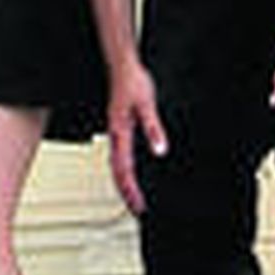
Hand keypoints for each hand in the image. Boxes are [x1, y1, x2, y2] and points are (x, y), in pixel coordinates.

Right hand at [107, 56, 166, 216]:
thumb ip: (153, 127)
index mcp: (119, 132)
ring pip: (116, 164)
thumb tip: (159, 149)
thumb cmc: (132, 81)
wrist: (122, 64)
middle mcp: (115, 134)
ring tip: (133, 198)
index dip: (130, 189)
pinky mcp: (120, 127)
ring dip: (124, 182)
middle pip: (117, 171)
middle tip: (136, 209)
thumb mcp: (147, 104)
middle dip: (126, 192)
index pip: (123, 168)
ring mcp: (116, 132)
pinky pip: (120, 154)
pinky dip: (124, 169)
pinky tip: (132, 172)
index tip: (138, 204)